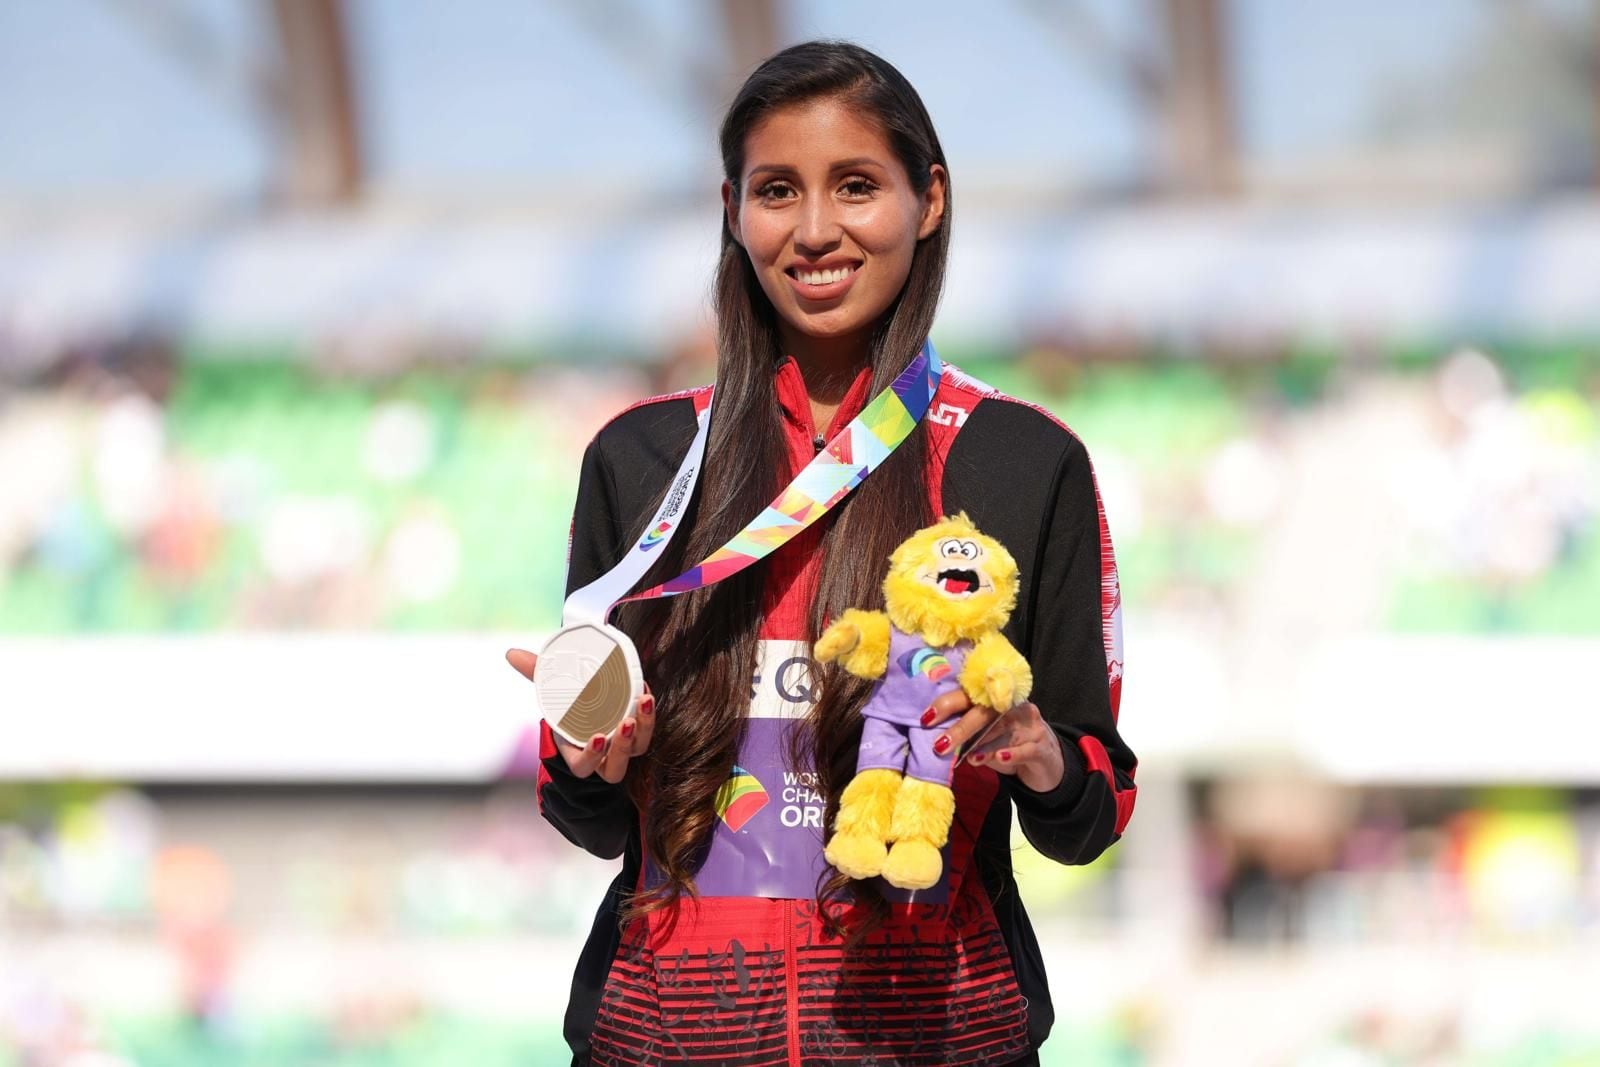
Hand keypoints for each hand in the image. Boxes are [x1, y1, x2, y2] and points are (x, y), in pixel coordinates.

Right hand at [504, 648, 653, 783]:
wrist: (588, 701)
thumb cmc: (566, 705)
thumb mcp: (551, 691)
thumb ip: (535, 673)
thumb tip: (511, 653)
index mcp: (576, 753)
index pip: (583, 766)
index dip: (592, 756)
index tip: (598, 737)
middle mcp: (601, 755)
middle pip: (615, 767)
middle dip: (622, 747)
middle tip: (626, 722)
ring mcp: (621, 746)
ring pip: (637, 749)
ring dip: (643, 728)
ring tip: (643, 702)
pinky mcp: (637, 732)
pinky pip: (646, 728)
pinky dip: (648, 712)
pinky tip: (644, 690)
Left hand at [923, 690, 1064, 793]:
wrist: (1044, 760)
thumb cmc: (1006, 744)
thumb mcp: (984, 737)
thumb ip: (965, 734)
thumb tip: (934, 739)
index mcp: (994, 698)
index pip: (969, 694)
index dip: (947, 703)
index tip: (926, 718)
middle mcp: (1012, 705)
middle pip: (985, 711)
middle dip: (960, 727)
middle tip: (940, 745)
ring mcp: (1029, 723)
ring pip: (1004, 728)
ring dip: (984, 743)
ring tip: (969, 757)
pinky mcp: (1042, 744)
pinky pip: (1027, 748)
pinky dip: (1012, 753)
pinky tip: (1000, 758)